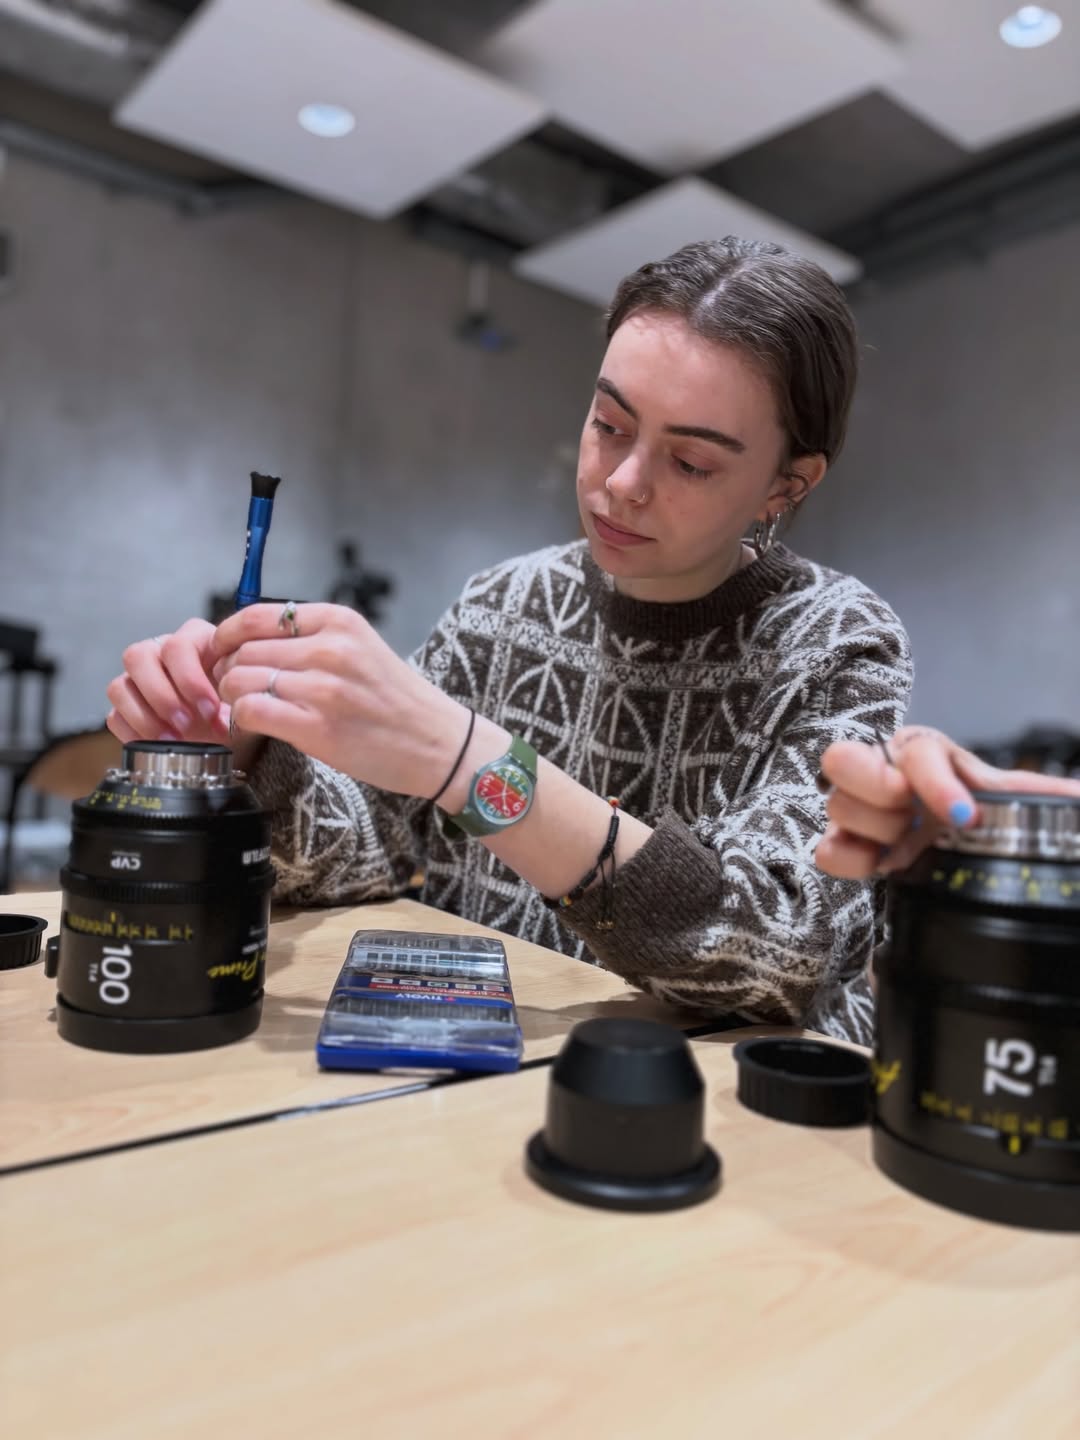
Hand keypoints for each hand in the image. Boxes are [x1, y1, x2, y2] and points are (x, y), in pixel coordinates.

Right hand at [106, 620, 230, 745]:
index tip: (210, 710)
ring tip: (173, 740)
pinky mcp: (126, 705)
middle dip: (162, 697)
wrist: (230, 726)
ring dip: (145, 718)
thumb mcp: (244, 697)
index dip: (190, 680)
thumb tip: (223, 715)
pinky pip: (114, 716)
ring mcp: (137, 677)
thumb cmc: (237, 704)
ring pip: (119, 687)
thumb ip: (237, 697)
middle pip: (137, 657)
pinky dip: (134, 734)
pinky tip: (158, 747)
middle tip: (186, 725)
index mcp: (193, 638)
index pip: (177, 646)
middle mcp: (158, 650)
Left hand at [211, 602, 469, 797]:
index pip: (257, 616)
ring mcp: (323, 688)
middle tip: (233, 692)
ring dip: (232, 699)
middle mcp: (330, 648)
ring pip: (240, 680)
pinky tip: (254, 729)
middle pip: (243, 650)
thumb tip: (251, 644)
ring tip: (245, 711)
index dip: (227, 636)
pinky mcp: (317, 727)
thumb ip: (313, 639)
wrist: (438, 743)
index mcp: (340, 621)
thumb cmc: (397, 701)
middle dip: (227, 672)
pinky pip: (250, 711)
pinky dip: (241, 721)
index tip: (223, 654)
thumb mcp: (361, 648)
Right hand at [814, 725, 1079, 879]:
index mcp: (921, 752)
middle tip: (910, 819)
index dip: (934, 782)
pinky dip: (849, 860)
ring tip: (907, 843)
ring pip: (838, 806)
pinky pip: (826, 850)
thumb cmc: (968, 801)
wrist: (943, 832)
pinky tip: (880, 865)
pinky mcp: (844, 842)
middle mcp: (879, 770)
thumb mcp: (1006, 793)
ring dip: (875, 830)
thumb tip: (1079, 796)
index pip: (915, 750)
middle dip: (878, 791)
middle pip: (845, 761)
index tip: (964, 816)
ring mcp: (856, 806)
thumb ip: (1040, 793)